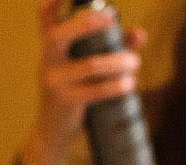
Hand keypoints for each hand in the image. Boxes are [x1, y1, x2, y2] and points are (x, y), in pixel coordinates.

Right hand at [22, 1, 147, 164]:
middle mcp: (47, 59)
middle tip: (111, 20)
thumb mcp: (87, 65)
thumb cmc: (74, 90)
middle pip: (59, 34)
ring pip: (89, 65)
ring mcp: (54, 81)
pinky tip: (129, 83)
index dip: (52, 1)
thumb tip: (140, 34)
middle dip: (87, 23)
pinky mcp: (65, 101)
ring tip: (134, 63)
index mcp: (50, 45)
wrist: (53, 131)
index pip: (45, 16)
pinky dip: (116, 85)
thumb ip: (113, 46)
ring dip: (118, 62)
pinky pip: (95, 90)